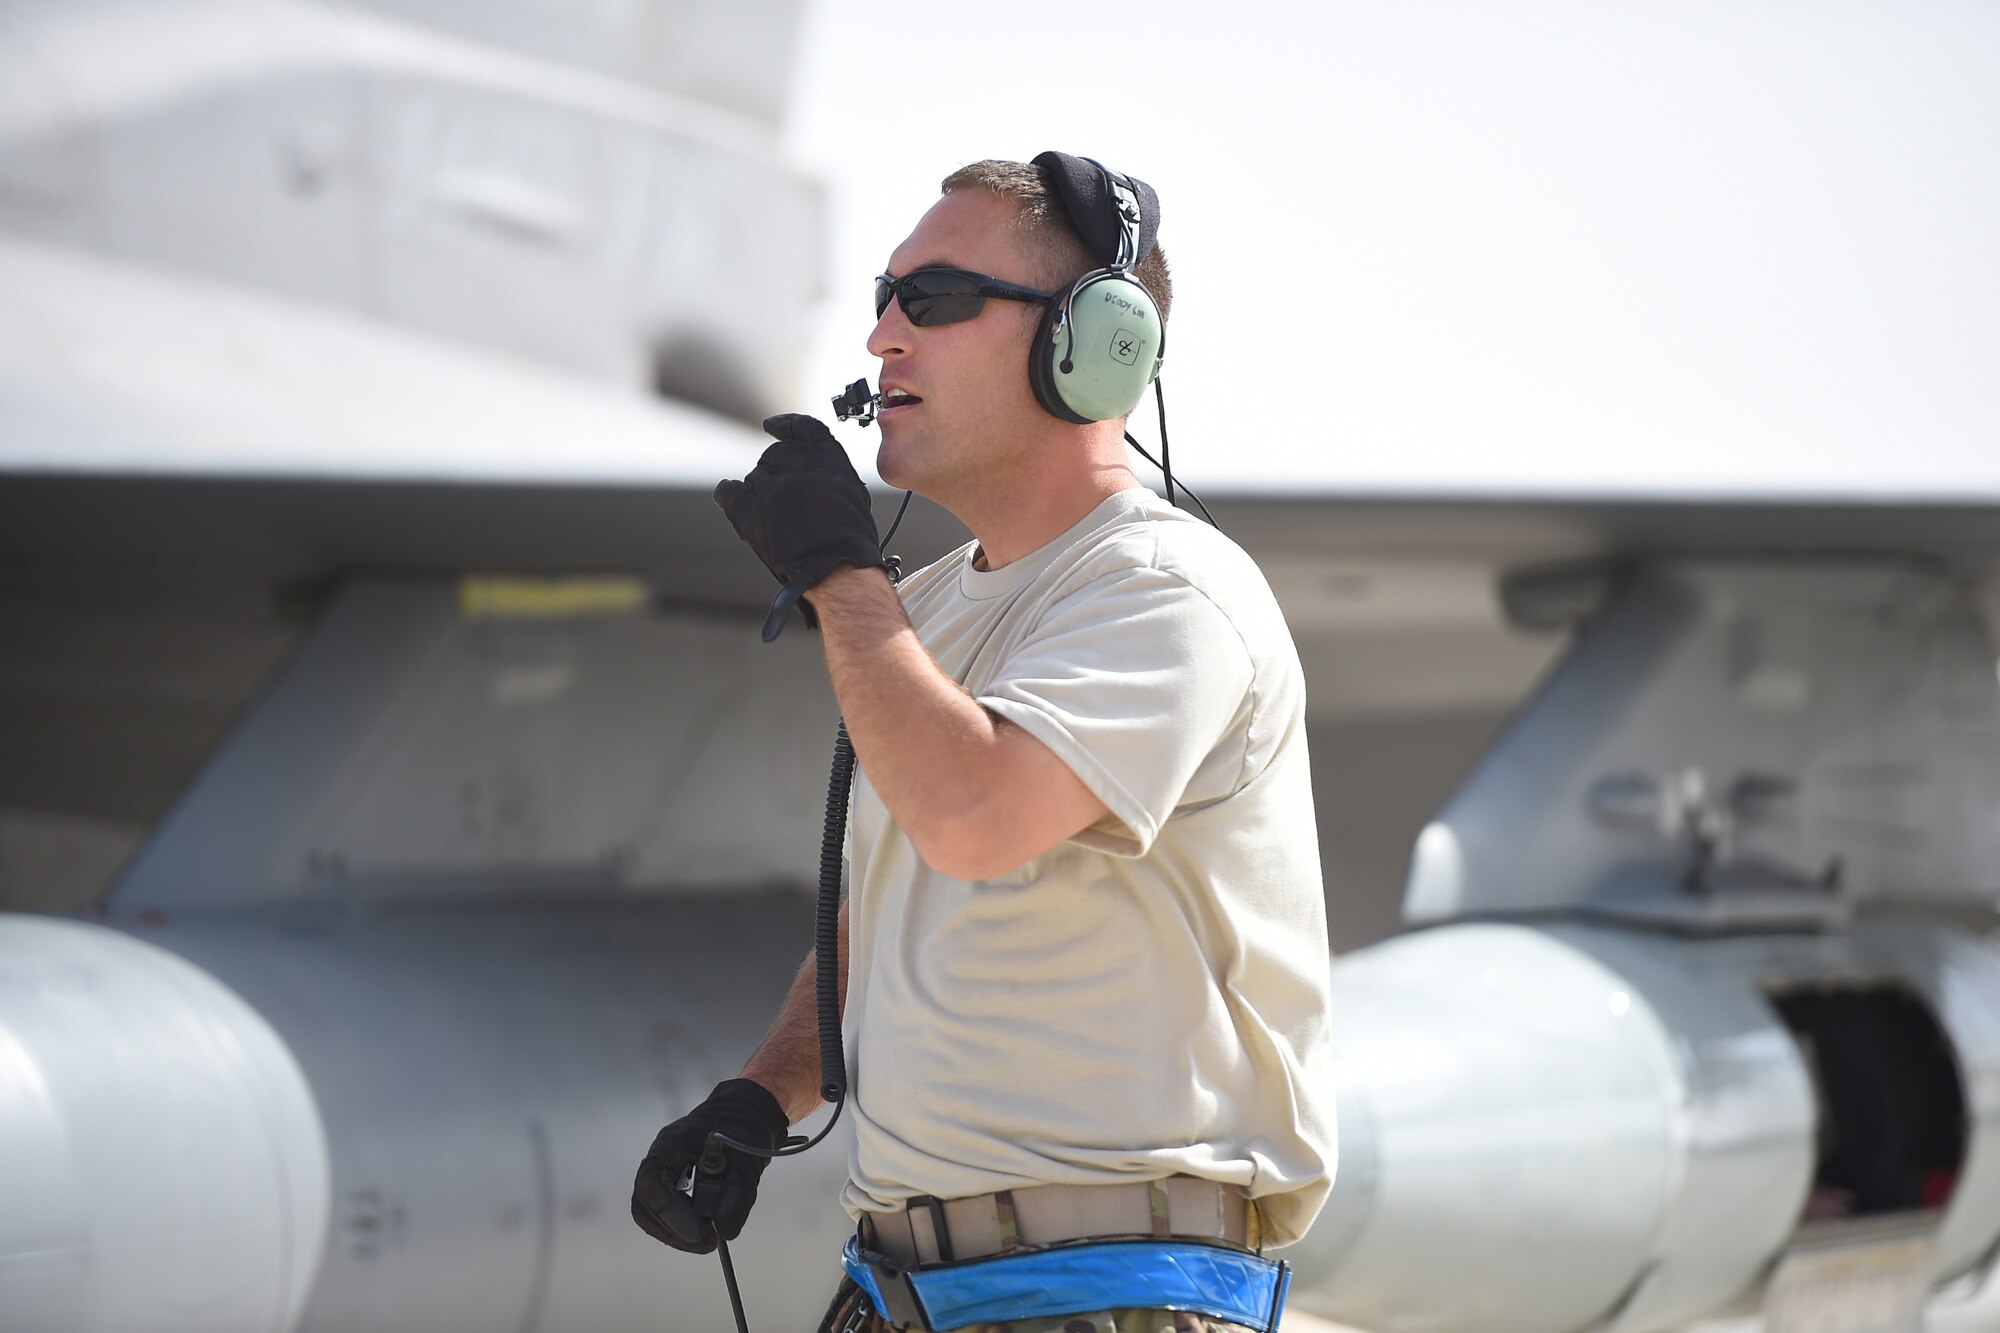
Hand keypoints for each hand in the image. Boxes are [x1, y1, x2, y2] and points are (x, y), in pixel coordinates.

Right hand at [631, 1079, 789, 1253]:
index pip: (651, 1184)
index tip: (700, 1232)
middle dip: (674, 1231)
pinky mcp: (673, 1185)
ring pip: (652, 1214)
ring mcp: (664, 1173)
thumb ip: (736, 1198)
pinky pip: (668, 1212)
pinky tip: (706, 1232)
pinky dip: (684, 1227)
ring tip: (710, 1242)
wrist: (745, 1112)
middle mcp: (659, 1160)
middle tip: (707, 1244)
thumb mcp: (747, 1164)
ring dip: (678, 1234)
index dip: (671, 1213)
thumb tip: (725, 1232)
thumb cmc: (744, 1130)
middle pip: (646, 1205)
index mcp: (669, 1145)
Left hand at [714, 414, 887, 640]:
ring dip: (761, 491)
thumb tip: (814, 479)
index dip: (784, 425)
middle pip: (775, 455)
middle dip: (776, 470)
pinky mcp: (747, 506)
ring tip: (772, 515)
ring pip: (756, 477)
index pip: (800, 428)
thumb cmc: (850, 539)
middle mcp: (796, 462)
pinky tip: (730, 496)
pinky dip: (728, 493)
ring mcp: (769, 483)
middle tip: (781, 493)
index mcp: (826, 455)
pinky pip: (728, 491)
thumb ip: (829, 477)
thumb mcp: (851, 494)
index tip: (772, 425)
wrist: (834, 564)